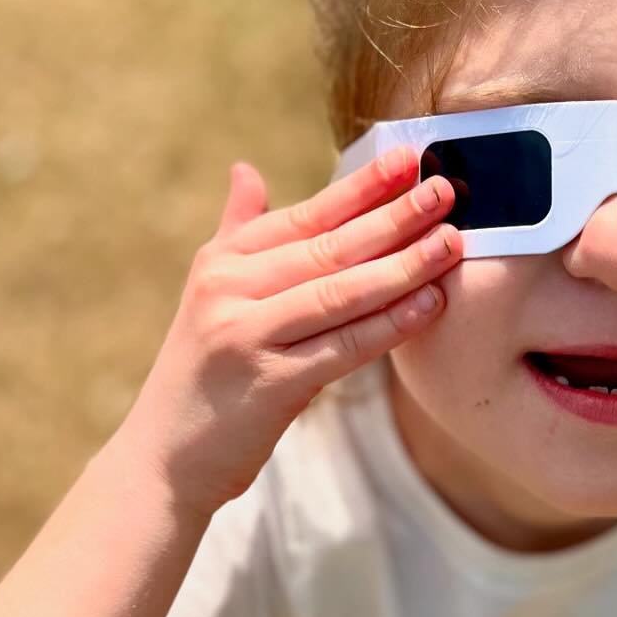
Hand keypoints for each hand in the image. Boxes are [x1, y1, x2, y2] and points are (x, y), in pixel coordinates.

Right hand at [121, 148, 460, 517]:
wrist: (164, 457)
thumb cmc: (203, 374)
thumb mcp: (210, 294)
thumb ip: (236, 232)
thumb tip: (246, 170)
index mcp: (222, 262)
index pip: (305, 214)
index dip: (361, 187)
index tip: (409, 159)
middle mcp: (229, 290)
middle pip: (329, 247)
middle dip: (393, 217)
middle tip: (445, 191)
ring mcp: (246, 335)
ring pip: (340, 292)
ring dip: (403, 266)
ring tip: (452, 243)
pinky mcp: (269, 384)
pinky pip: (344, 347)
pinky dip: (390, 325)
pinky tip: (430, 305)